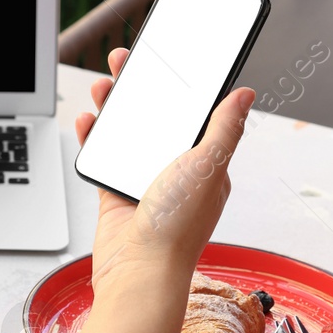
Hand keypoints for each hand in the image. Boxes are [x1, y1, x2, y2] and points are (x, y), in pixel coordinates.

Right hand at [67, 47, 255, 332]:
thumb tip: (245, 95)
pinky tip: (88, 121)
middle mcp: (177, 173)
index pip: (195, 114)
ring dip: (115, 108)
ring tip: (104, 85)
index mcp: (205, 165)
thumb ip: (225, 129)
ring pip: (128, 135)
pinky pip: (104, 158)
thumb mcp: (208, 167)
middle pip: (157, 119)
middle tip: (127, 61)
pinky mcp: (116, 196)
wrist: (138, 273)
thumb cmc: (176, 229)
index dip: (180, 85)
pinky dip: (94, 138)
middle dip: (142, 88)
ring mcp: (145, 184)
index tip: (167, 59)